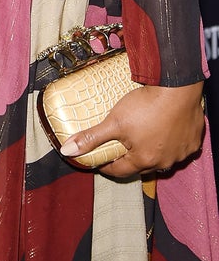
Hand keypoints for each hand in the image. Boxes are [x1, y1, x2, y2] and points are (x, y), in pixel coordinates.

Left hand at [60, 81, 204, 177]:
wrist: (178, 90)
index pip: (120, 171)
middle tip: (119, 146)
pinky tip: (164, 128)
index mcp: (144, 160)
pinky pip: (179, 145)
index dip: (107, 166)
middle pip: (142, 165)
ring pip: (162, 156)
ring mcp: (181, 152)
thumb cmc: (146, 106)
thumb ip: (91, 137)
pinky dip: (171, 140)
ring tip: (142, 135)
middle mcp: (165, 161)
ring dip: (152, 149)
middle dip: (129, 158)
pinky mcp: (193, 140)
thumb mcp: (114, 122)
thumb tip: (67, 151)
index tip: (100, 161)